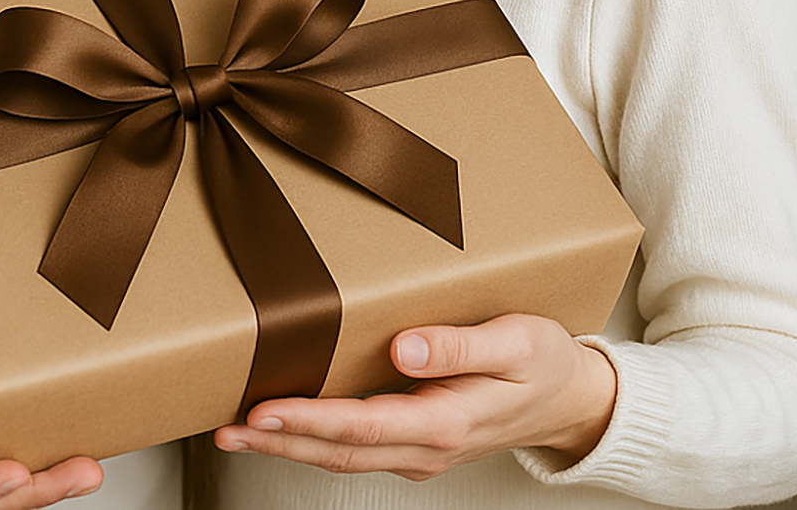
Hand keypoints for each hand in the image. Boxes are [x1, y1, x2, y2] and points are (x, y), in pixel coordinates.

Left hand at [214, 314, 616, 480]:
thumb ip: (459, 346)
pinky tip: (286, 424)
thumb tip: (403, 348)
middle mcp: (426, 446)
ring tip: (236, 428)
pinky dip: (315, 439)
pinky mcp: (415, 441)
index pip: (363, 426)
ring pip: (342, 455)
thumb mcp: (516, 343)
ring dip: (288, 444)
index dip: (310, 420)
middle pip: (340, 450)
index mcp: (447, 420)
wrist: (571, 400)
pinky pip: (357, 448)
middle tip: (225, 426)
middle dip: (279, 440)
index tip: (264, 409)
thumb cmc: (544, 362)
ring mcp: (419, 450)